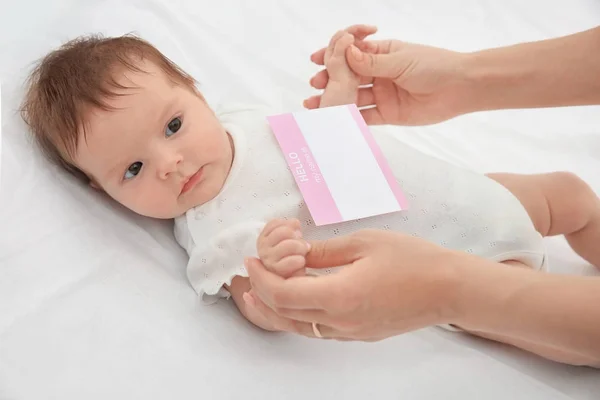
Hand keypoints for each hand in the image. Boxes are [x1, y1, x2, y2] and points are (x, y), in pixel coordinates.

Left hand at [244, 229, 463, 339]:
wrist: (449, 288)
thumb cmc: (412, 259)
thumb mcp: (363, 243)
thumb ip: (323, 252)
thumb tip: (294, 255)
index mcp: (340, 296)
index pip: (282, 294)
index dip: (260, 277)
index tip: (252, 259)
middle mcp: (341, 321)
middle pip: (284, 316)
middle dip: (259, 295)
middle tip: (249, 274)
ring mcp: (350, 332)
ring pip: (298, 328)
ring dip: (274, 310)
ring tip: (256, 293)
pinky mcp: (359, 334)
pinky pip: (318, 329)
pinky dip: (297, 316)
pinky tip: (295, 299)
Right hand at [305, 24, 471, 125]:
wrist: (460, 88)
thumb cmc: (435, 66)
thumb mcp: (401, 60)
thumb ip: (372, 63)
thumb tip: (346, 53)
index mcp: (382, 55)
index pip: (352, 55)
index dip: (334, 57)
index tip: (316, 60)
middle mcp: (380, 74)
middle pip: (349, 78)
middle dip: (331, 81)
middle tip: (315, 85)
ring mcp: (383, 94)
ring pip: (354, 98)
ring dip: (336, 101)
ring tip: (317, 105)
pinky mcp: (388, 114)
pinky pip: (365, 117)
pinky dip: (351, 119)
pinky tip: (336, 120)